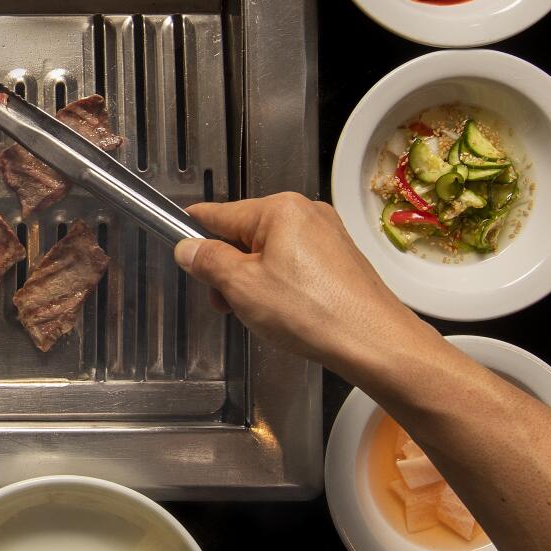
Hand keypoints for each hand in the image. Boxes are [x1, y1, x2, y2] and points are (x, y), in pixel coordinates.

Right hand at [173, 193, 434, 382]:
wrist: (375, 342)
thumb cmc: (312, 312)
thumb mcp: (242, 288)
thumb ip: (209, 262)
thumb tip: (188, 248)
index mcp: (280, 209)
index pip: (221, 213)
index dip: (194, 229)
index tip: (176, 234)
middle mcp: (307, 213)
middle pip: (246, 234)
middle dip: (228, 268)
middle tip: (224, 302)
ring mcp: (328, 236)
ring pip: (271, 253)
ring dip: (253, 281)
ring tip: (257, 315)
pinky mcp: (341, 261)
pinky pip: (296, 265)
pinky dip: (281, 286)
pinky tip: (284, 315)